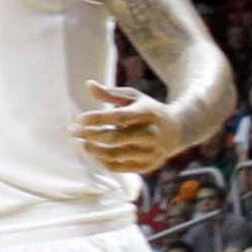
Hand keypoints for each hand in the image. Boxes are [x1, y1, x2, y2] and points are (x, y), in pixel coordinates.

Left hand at [74, 81, 194, 172]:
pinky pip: (120, 167)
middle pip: (115, 139)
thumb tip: (88, 84)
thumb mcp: (133, 97)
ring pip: (115, 155)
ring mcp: (151, 152)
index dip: (97, 119)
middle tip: (73, 131)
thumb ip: (110, 93)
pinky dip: (103, 161)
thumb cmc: (148, 110)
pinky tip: (94, 152)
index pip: (119, 117)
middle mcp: (152, 134)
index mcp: (148, 113)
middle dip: (90, 136)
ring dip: (93, 150)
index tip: (78, 119)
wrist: (178, 130)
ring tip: (81, 143)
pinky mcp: (149, 165)